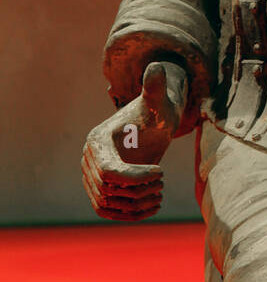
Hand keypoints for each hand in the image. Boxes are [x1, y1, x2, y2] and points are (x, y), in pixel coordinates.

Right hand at [81, 60, 186, 220]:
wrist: (152, 123)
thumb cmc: (156, 112)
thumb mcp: (158, 102)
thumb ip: (155, 88)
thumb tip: (156, 67)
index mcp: (98, 141)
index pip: (109, 171)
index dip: (136, 178)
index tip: (161, 173)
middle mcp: (89, 160)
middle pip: (109, 190)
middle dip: (139, 191)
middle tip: (162, 183)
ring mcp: (92, 176)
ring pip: (108, 204)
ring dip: (136, 205)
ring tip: (159, 194)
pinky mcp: (101, 190)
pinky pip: (109, 211)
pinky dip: (130, 214)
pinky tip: (153, 206)